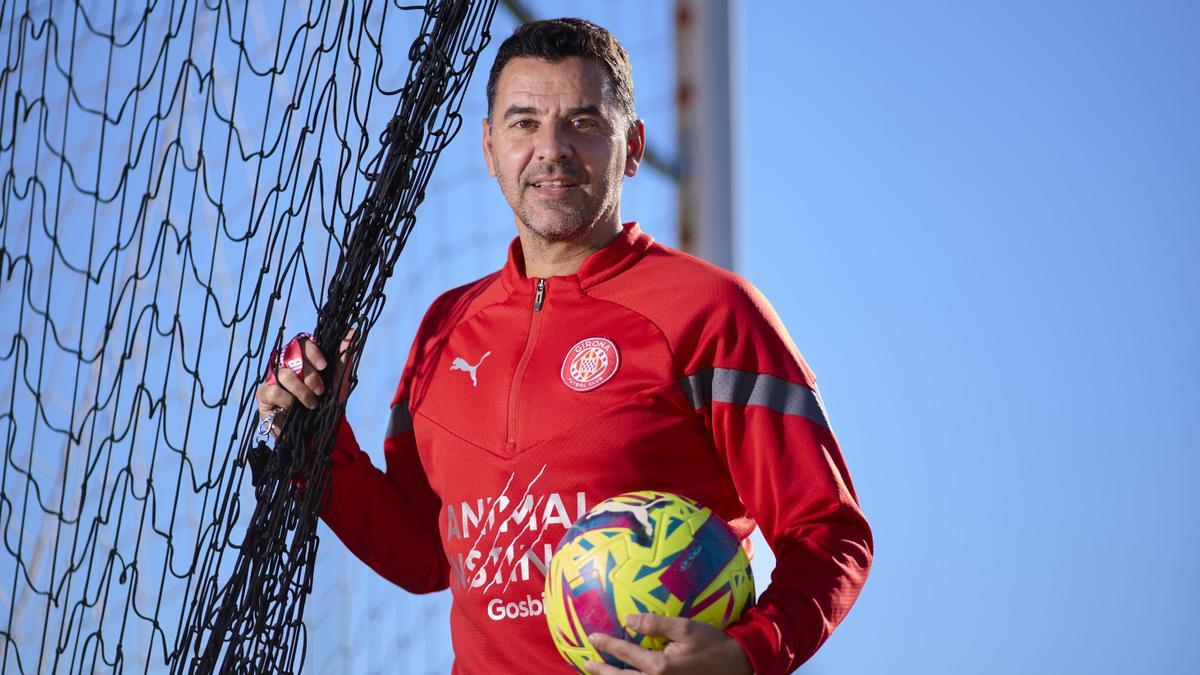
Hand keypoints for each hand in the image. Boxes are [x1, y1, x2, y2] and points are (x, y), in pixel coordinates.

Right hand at [255, 330, 355, 435]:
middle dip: (311, 376)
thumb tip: (352, 332)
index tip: (324, 366)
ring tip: (312, 404)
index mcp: (303, 358)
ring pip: (285, 374)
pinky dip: (289, 401)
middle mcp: (286, 365)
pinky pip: (275, 391)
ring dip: (302, 391)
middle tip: (320, 391)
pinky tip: (294, 410)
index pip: (302, 342)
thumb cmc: (327, 403)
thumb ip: (343, 357)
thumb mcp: (338, 380)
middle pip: (293, 356)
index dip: (313, 352)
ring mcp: (273, 378)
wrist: (318, 431)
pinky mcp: (264, 395)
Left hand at [585, 614, 751, 674]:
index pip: (625, 654)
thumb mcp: (686, 628)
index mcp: (660, 666)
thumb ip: (656, 624)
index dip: (607, 645)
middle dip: (601, 671)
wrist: (737, 667)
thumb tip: (628, 619)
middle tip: (585, 663)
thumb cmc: (712, 645)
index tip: (592, 638)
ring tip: (598, 673)